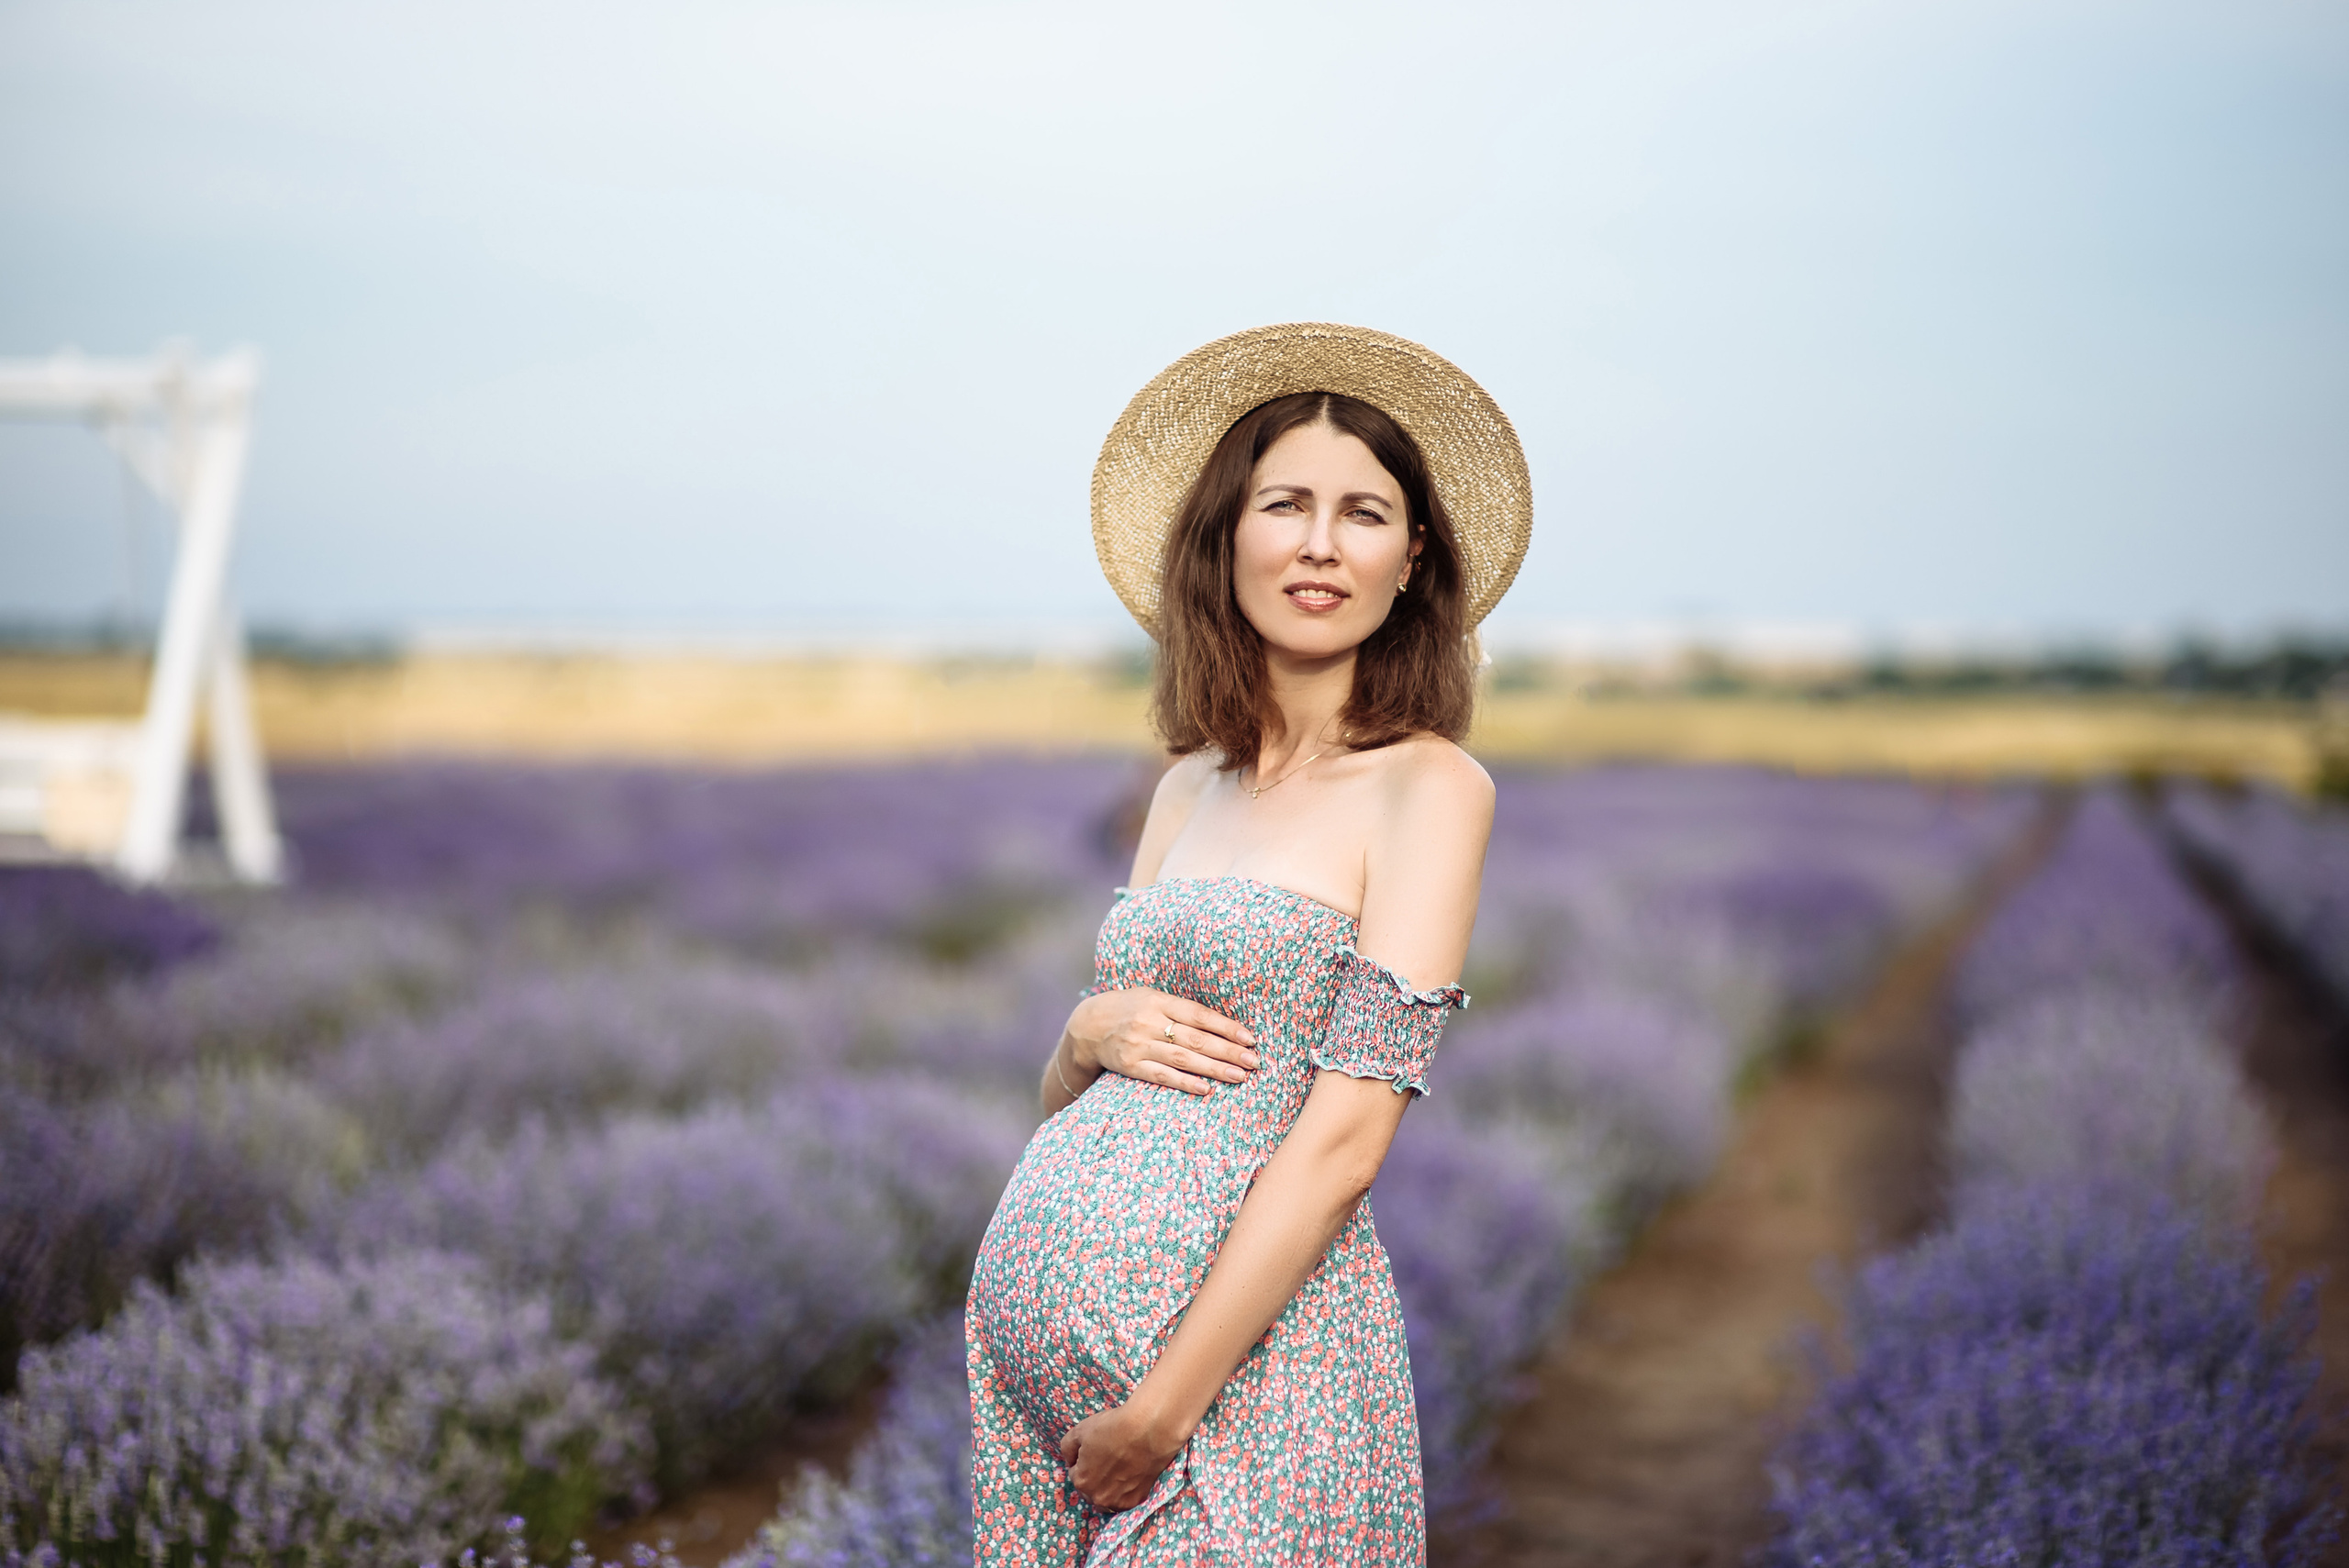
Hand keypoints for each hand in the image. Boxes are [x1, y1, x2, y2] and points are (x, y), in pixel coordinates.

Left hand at [1060, 1401, 1184, 1511]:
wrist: (1148, 1430)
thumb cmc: (1113, 1428)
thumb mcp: (1080, 1430)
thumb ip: (1067, 1448)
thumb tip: (1071, 1460)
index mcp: (1081, 1481)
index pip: (1075, 1474)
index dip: (1083, 1461)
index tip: (1094, 1451)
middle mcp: (1098, 1497)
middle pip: (1090, 1489)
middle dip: (1094, 1477)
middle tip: (1108, 1459)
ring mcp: (1119, 1501)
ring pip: (1107, 1497)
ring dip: (1108, 1487)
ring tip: (1119, 1468)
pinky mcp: (1137, 1500)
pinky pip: (1125, 1499)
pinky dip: (1126, 1490)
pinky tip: (1131, 1474)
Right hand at [1069, 988, 1258, 1095]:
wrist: (1087, 1025)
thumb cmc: (1131, 1008)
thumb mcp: (1153, 997)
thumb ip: (1182, 1009)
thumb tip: (1224, 1025)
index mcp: (1158, 1000)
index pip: (1199, 1015)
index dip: (1226, 1027)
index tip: (1250, 1039)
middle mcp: (1149, 1022)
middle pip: (1196, 1039)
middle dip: (1228, 1051)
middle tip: (1254, 1062)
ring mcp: (1139, 1045)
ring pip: (1183, 1059)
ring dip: (1214, 1069)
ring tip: (1239, 1076)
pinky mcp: (1131, 1066)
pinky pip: (1162, 1076)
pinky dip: (1185, 1083)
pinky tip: (1206, 1089)